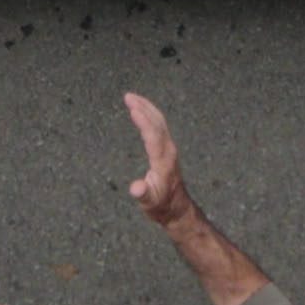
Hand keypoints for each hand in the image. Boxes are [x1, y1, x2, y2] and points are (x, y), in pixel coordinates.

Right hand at [127, 93, 193, 221]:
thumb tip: (136, 187)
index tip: (133, 108)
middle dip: (143, 107)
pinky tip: (142, 111)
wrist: (176, 208)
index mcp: (163, 161)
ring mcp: (169, 148)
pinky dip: (150, 114)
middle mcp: (168, 151)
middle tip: (128, 96)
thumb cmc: (161, 205)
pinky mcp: (168, 149)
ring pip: (160, 122)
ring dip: (147, 108)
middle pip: (157, 123)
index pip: (154, 136)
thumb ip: (143, 194)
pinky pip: (159, 126)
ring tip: (132, 98)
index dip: (144, 122)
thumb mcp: (150, 203)